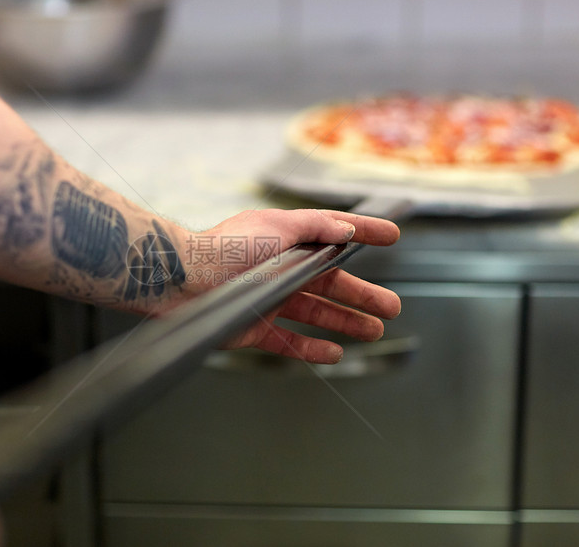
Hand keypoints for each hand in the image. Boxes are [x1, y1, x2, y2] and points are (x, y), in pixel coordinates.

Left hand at [186, 209, 400, 363]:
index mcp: (287, 238)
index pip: (333, 233)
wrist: (185, 281)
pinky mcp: (255, 326)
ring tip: (374, 330)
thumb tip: (346, 229)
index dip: (364, 232)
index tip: (392, 236)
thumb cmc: (227, 248)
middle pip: (331, 281)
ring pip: (316, 312)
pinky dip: (312, 348)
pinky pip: (289, 340)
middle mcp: (280, 267)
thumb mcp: (278, 225)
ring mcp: (269, 298)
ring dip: (346, 321)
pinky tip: (335, 352)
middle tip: (391, 306)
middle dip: (363, 293)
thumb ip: (316, 226)